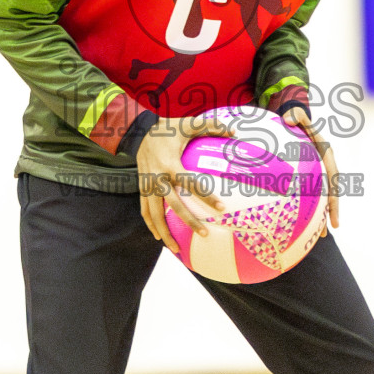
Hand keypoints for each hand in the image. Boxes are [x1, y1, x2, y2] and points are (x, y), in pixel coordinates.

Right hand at [136, 116, 234, 253]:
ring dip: (165, 232)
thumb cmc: (168, 128)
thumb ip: (211, 126)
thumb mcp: (188, 124)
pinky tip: (159, 238)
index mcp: (170, 163)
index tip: (221, 208)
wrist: (138, 131)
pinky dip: (151, 225)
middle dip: (188, 221)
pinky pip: (145, 211)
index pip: (191, 184)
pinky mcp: (142, 189)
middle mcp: (157, 177)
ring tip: (176, 250)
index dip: (206, 197)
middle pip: (174, 205)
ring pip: (155, 214)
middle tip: (205, 234)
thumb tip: (234, 132)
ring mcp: (148, 185)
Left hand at [283, 107, 338, 234]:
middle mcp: (323, 167)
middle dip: (330, 212)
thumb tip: (290, 119)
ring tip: (318, 237)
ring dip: (319, 216)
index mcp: (326, 156)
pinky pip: (305, 195)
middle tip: (330, 230)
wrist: (292, 121)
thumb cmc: (295, 120)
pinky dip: (303, 210)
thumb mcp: (297, 115)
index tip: (334, 211)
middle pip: (329, 193)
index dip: (334, 196)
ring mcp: (315, 174)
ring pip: (319, 198)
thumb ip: (296, 115)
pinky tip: (294, 225)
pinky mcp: (305, 177)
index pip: (333, 178)